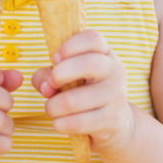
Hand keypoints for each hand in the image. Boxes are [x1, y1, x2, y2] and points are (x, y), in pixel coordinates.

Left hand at [31, 30, 136, 154]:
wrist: (115, 123)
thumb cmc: (83, 92)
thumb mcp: (67, 77)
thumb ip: (49, 75)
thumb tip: (45, 86)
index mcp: (104, 53)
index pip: (93, 38)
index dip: (71, 46)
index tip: (55, 58)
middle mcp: (114, 71)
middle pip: (90, 64)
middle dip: (62, 74)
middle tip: (51, 84)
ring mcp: (116, 96)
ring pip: (79, 99)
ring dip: (55, 106)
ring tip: (50, 108)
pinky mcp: (113, 120)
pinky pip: (81, 122)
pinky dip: (62, 123)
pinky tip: (58, 123)